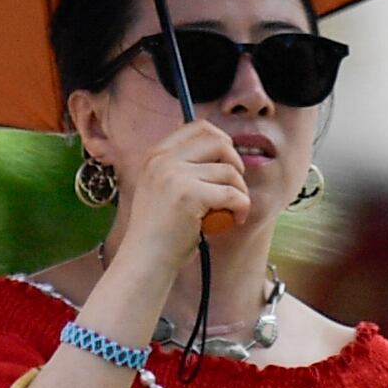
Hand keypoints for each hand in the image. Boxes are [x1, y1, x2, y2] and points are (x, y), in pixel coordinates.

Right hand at [105, 121, 257, 296]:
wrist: (145, 260)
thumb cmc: (159, 231)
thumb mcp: (162, 188)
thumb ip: (182, 168)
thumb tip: (223, 148)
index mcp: (155, 155)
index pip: (198, 127)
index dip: (221, 142)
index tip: (226, 163)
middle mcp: (162, 160)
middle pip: (217, 140)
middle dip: (234, 162)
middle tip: (233, 185)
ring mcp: (174, 175)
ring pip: (229, 170)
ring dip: (239, 191)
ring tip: (231, 210)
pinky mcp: (189, 195)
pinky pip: (233, 193)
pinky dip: (242, 207)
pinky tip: (235, 219)